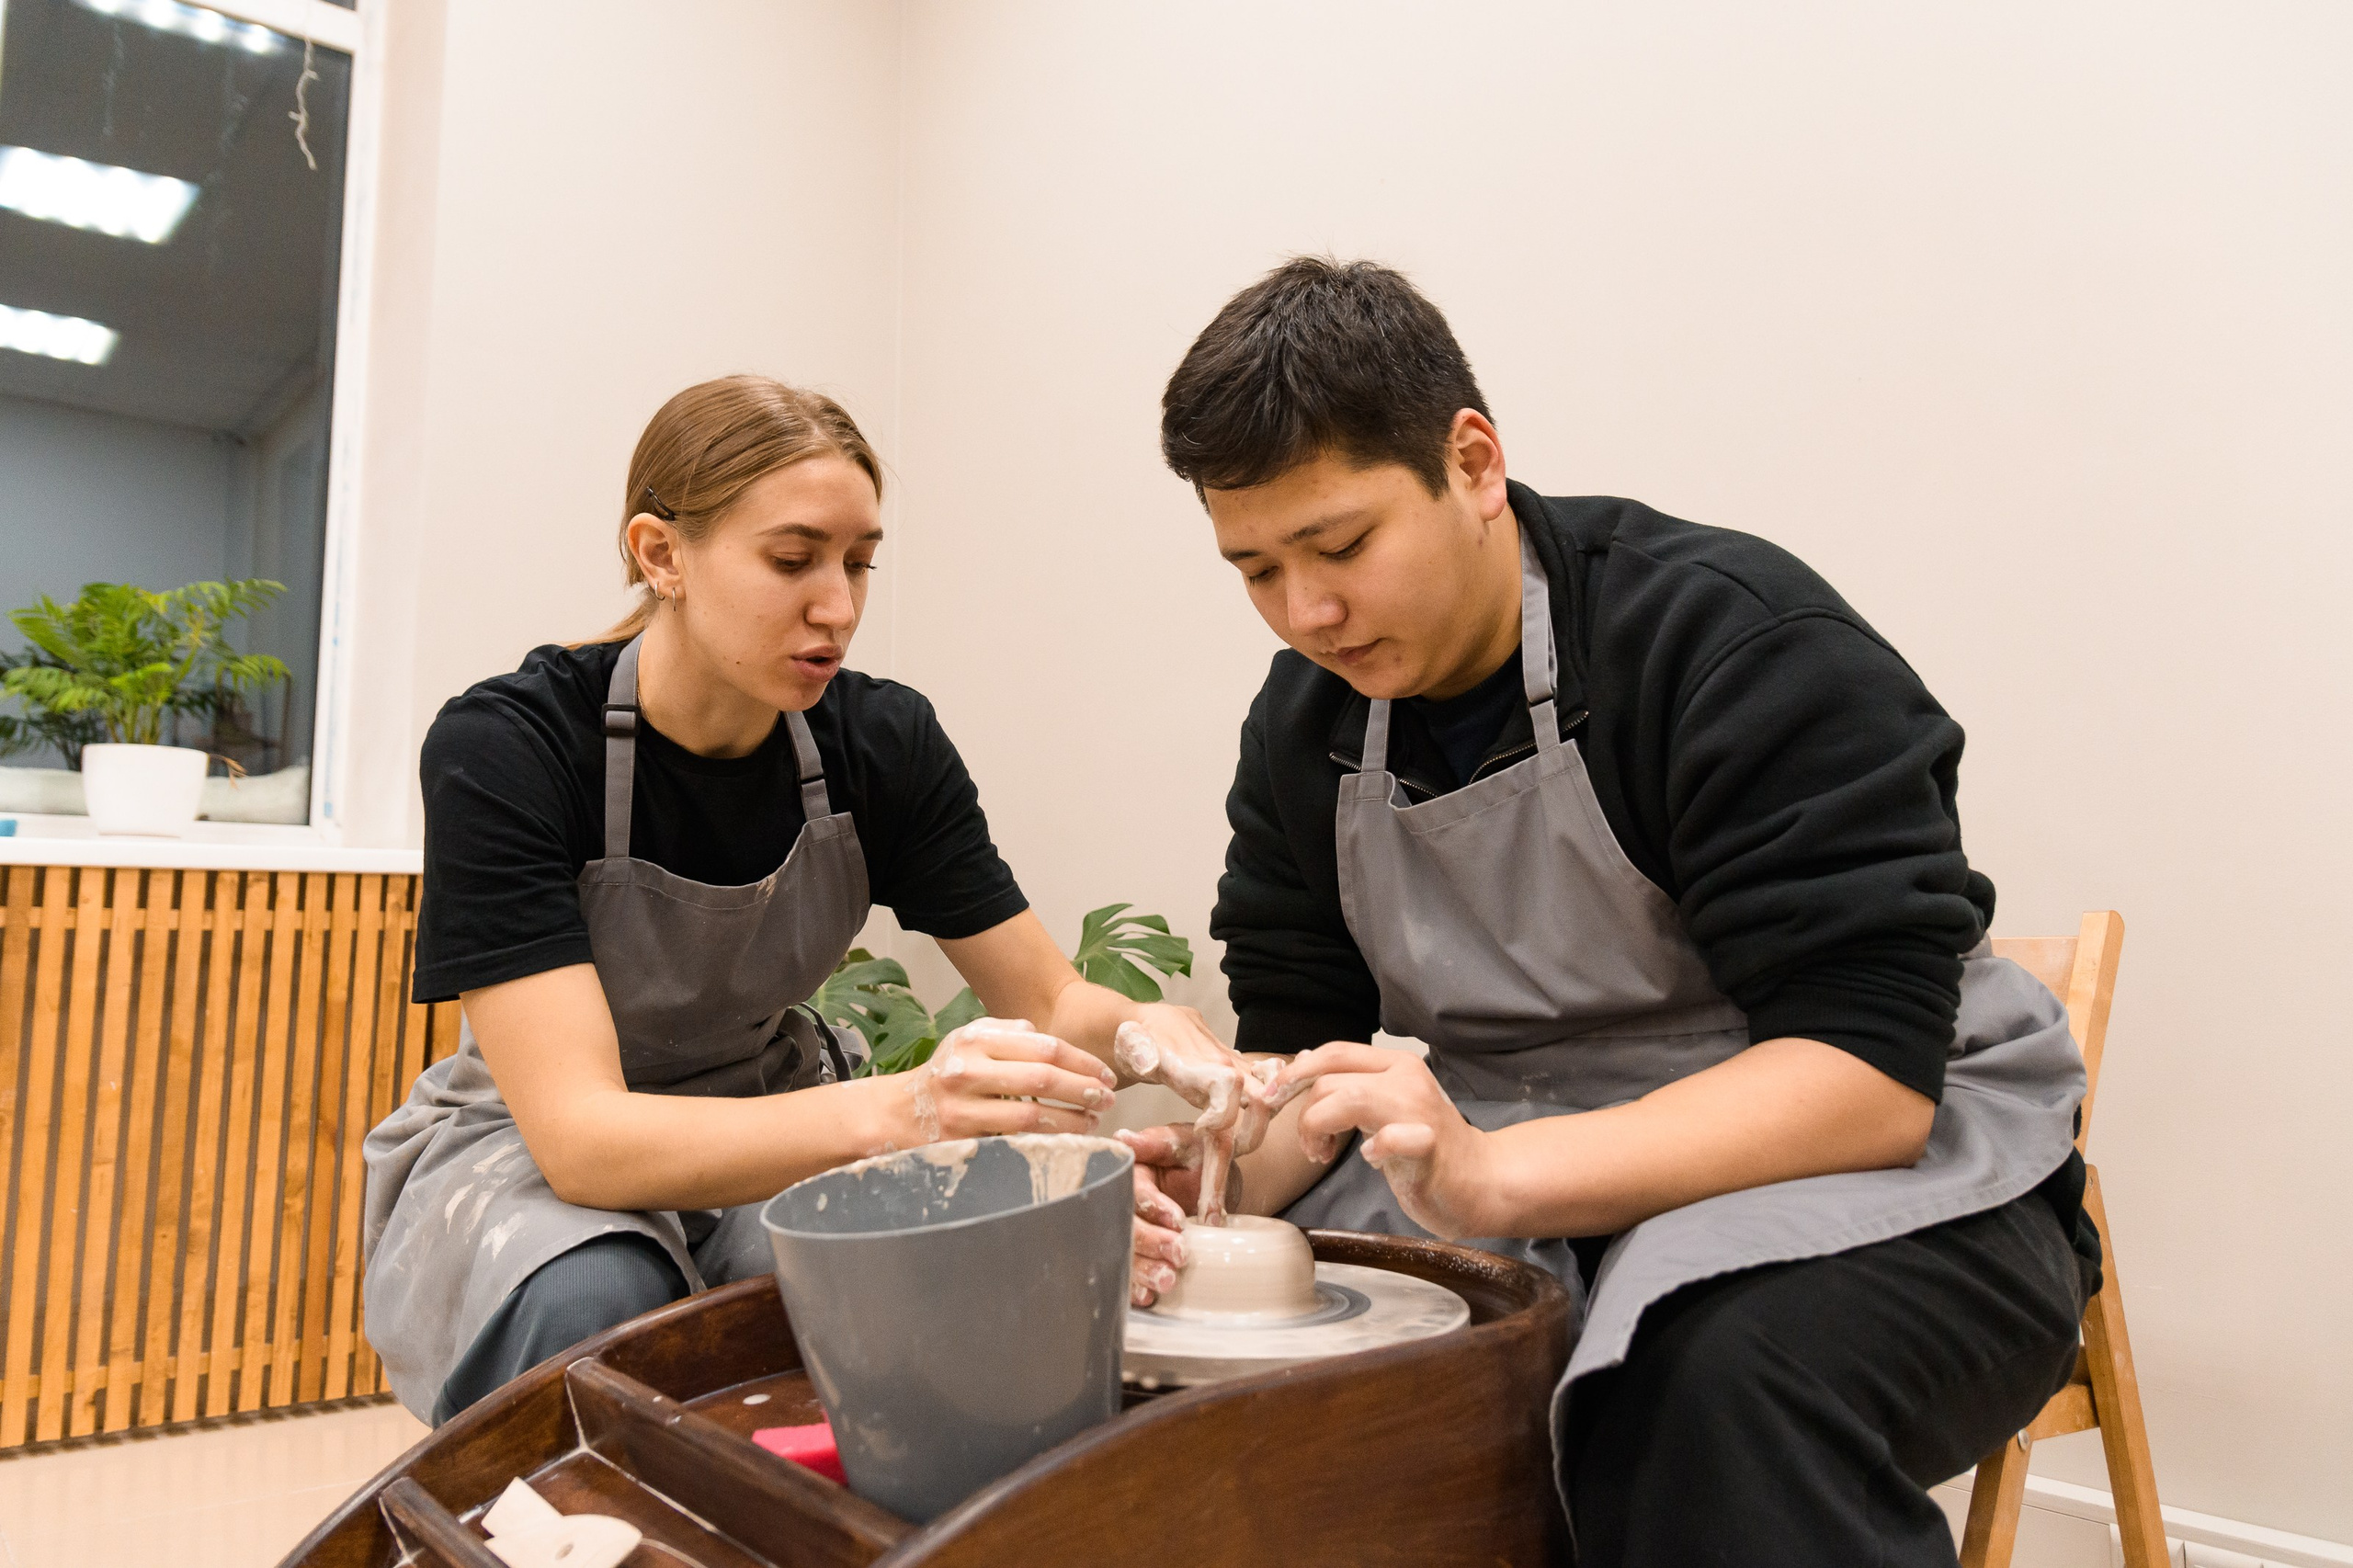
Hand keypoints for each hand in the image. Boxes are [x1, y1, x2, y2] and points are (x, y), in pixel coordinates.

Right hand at [881, 1017, 1117, 1148]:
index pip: (1044, 1047)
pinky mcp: (963, 1142)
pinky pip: (1014, 1142)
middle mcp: (967, 1071)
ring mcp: (964, 1110)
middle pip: (1041, 1079)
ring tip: (1093, 1122)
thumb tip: (1053, 1041)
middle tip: (1109, 1099)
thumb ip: (1010, 1032)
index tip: (1107, 1074)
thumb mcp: (970, 1040)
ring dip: (1071, 1121)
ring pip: (1031, 1116)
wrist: (898, 1113)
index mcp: (976, 1040)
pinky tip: (1066, 1142)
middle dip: (1084, 1090)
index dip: (1083, 1061)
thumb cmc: (947, 1072)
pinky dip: (1046, 1142)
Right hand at [1116, 1121, 1218, 1305]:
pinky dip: (1137, 1288)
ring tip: (1167, 1281)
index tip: (1179, 1221)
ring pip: (1124, 1253)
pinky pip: (1129, 1273)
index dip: (1154, 1207)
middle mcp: (1123, 1204)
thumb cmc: (1195, 1155)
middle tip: (1179, 1255)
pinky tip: (1148, 1297)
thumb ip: (1157, 1144)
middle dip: (1150, 1243)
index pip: (1134, 1191)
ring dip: (1143, 1270)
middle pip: (1125, 1226)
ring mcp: (1129, 1231)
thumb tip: (1123, 1138)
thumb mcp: (1184, 1142)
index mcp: (1130, 1173)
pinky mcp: (1137, 1253)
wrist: (1211, 1179)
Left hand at [1266, 1043, 1493, 1239]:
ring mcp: (1420, 1110)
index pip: (1334, 1052)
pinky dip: (1372, 1149)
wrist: (1481, 1182)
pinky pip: (1389, 1138)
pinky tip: (1371, 1159)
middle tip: (1312, 1147)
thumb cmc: (1426, 1148)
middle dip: (1306, 1116)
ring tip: (1325, 1155)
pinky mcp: (1428, 1145)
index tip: (1271, 1098)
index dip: (1295, 1072)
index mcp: (1397, 1065)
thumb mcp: (1385, 1107)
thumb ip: (1352, 1086)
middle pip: (1331, 1081)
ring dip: (1321, 1130)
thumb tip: (1302, 1064)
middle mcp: (1408, 1079)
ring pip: (1349, 1099)